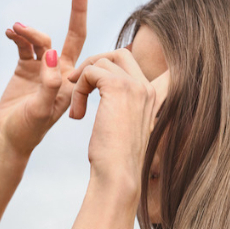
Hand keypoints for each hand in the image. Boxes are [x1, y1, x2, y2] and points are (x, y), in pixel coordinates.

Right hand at [0, 0, 87, 155]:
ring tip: (17, 31)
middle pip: (73, 35)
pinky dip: (18, 36)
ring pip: (43, 39)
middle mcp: (63, 72)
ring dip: (32, 30)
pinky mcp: (26, 69)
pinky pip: (24, 45)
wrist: (11, 139)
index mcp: (74, 81)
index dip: (90, 27)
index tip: (93, 3)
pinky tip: (10, 34)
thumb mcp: (41, 111)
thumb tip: (53, 57)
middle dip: (77, 10)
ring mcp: (45, 69)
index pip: (86, 47)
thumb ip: (48, 86)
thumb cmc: (30, 130)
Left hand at [68, 49, 169, 190]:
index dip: (115, 66)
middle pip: (119, 54)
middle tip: (78, 84)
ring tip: (78, 109)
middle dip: (95, 64)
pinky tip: (78, 115)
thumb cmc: (119, 160)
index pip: (137, 65)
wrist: (119, 174)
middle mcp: (147, 87)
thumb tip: (110, 100)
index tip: (97, 82)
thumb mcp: (126, 127)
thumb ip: (125, 108)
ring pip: (101, 62)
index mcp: (152, 97)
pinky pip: (89, 72)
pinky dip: (77, 90)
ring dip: (81, 81)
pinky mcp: (117, 87)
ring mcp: (134, 85)